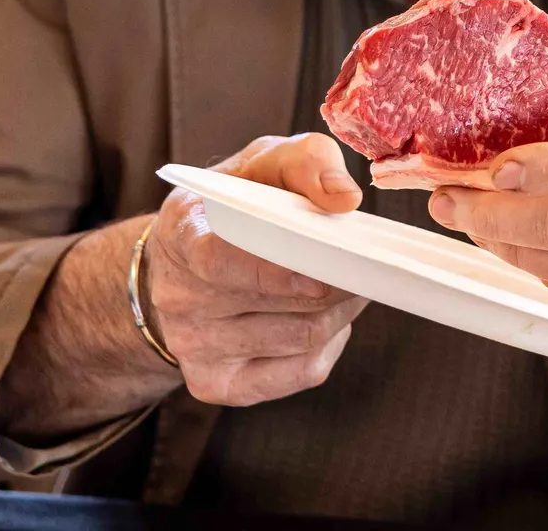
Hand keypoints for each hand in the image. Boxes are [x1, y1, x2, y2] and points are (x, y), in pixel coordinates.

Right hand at [145, 133, 369, 405]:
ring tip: (351, 283)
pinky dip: (330, 344)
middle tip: (369, 263)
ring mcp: (195, 347)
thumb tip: (345, 199)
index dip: (272, 272)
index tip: (321, 271)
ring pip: (299, 339)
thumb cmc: (232, 207)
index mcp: (181, 234)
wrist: (178, 265)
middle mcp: (179, 298)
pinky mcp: (217, 384)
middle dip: (336, 282)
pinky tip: (326, 316)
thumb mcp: (262, 163)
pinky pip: (299, 372)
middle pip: (277, 304)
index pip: (217, 261)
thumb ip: (305, 162)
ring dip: (341, 311)